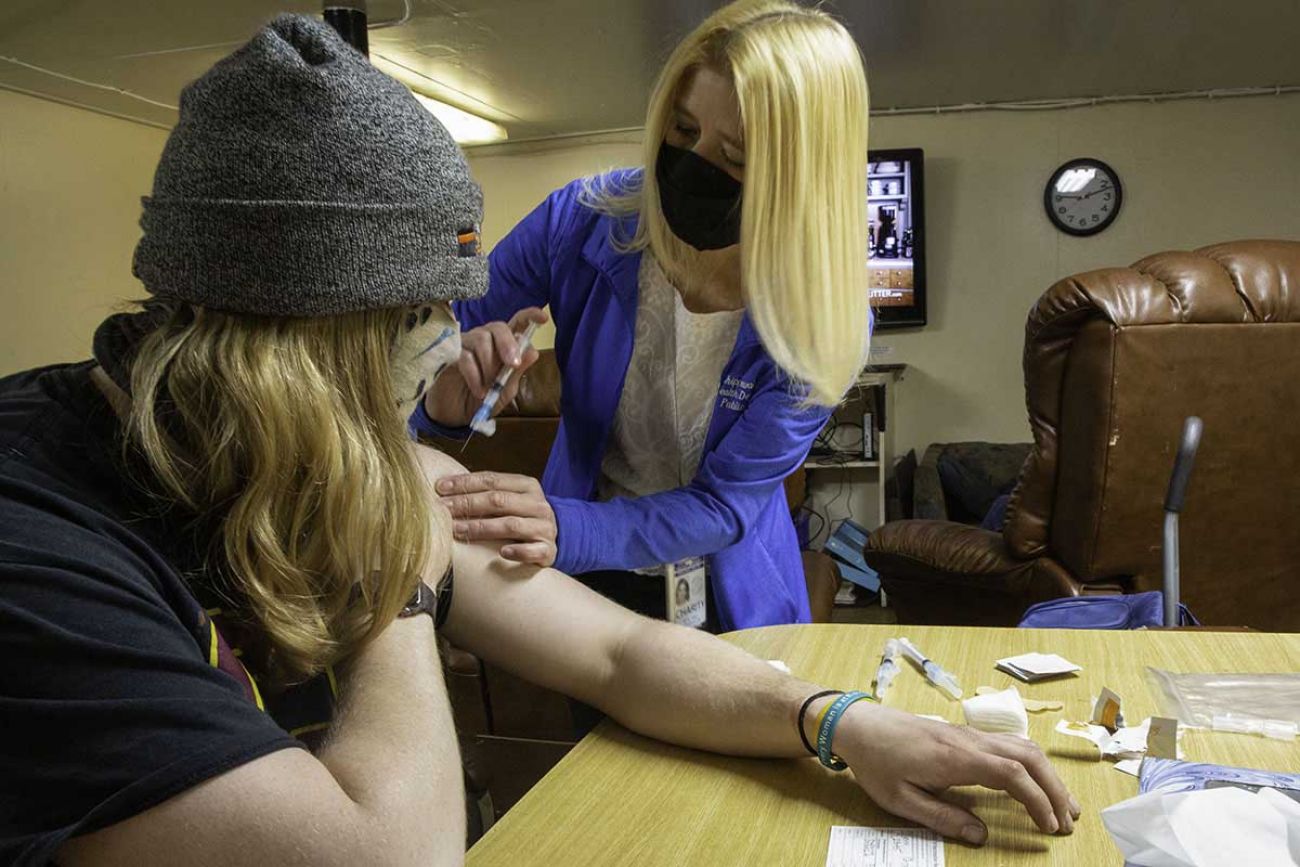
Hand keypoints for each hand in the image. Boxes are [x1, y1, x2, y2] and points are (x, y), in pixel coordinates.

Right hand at [423, 307, 548, 426]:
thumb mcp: (505, 390)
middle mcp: (484, 339)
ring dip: (489, 364)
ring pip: (481, 338)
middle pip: (498, 327)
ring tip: (489, 386)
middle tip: (512, 364)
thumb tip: (532, 352)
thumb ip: (517, 372)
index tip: (543, 318)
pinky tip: (479, 390)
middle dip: (508, 344)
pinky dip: (475, 375)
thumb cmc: (481, 399)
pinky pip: (465, 356)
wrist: (455, 415)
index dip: (529, 316)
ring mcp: (465, 344)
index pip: (516, 323)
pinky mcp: (448, 354)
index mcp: (502, 345)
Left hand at [437, 471, 557, 565]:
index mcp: (527, 486)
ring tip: (457, 531)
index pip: (492, 480)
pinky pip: (533, 551)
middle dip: (467, 504)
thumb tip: (443, 488)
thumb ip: (484, 493)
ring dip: (481, 528)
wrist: (550, 540)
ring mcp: (545, 527)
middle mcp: (538, 504)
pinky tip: (502, 553)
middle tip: (442, 510)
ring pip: (511, 525)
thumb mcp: (508, 500)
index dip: (465, 483)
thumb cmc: (520, 517)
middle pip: (499, 501)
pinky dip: (518, 552)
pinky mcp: (548, 550)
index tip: (440, 488)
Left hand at [833, 702, 1079, 844]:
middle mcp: (969, 741)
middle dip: (1054, 789)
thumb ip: (942, 819)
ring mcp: (968, 734)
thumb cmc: (876, 764)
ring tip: (1062, 805)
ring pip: (1021, 747)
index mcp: (956, 758)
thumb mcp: (901, 800)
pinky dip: (1030, 763)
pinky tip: (1035, 781)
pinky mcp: (963, 734)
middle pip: (1028, 757)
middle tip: (1069, 822)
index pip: (1012, 775)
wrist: (858, 725)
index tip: (1050, 827)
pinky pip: (1007, 744)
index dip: (1038, 801)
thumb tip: (982, 836)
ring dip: (1046, 775)